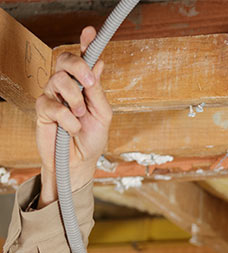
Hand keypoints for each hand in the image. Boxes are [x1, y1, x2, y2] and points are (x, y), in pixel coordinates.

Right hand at [36, 26, 111, 207]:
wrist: (79, 163)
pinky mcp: (42, 110)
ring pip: (58, 80)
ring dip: (74, 100)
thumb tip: (98, 64)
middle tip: (90, 82)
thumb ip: (98, 92)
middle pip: (65, 60)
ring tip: (79, 116)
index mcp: (84, 85)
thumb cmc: (91, 140)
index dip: (86, 44)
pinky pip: (53, 105)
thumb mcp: (103, 116)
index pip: (83, 59)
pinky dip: (67, 119)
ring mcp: (52, 96)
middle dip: (78, 67)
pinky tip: (71, 128)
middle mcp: (66, 87)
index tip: (91, 32)